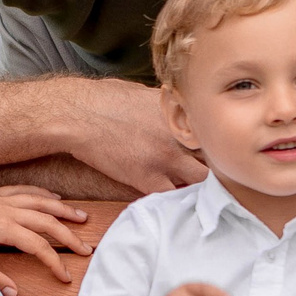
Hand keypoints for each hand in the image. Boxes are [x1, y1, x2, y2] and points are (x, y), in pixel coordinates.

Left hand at [0, 182, 90, 295]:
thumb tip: (14, 294)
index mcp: (3, 228)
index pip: (38, 247)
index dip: (54, 262)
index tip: (65, 276)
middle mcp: (7, 210)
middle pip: (47, 221)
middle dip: (69, 235)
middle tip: (87, 248)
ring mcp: (2, 199)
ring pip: (41, 201)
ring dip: (63, 209)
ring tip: (82, 218)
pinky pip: (25, 190)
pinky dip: (42, 193)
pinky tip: (54, 196)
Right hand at [64, 79, 206, 194]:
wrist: (77, 114)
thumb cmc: (103, 98)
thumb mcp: (143, 92)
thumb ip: (164, 103)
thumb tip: (172, 106)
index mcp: (180, 112)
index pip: (214, 131)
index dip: (218, 142)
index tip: (218, 150)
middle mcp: (179, 134)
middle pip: (216, 156)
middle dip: (218, 166)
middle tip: (216, 176)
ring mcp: (166, 158)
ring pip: (202, 181)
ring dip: (202, 187)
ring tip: (202, 194)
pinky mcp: (147, 178)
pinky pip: (173, 197)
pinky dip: (176, 201)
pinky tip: (176, 203)